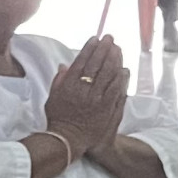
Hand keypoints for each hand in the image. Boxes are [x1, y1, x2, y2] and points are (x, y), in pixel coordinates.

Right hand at [42, 36, 127, 153]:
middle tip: (110, 38)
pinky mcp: (106, 108)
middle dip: (103, 49)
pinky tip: (124, 68)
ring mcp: (95, 98)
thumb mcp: (52, 97)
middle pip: (96, 65)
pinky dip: (120, 78)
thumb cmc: (58, 118)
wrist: (68, 139)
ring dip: (114, 59)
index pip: (80, 62)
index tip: (95, 39)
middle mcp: (82, 90)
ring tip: (118, 49)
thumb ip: (59, 80)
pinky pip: (115, 89)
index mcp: (68, 85)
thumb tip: (65, 65)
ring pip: (107, 75)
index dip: (89, 49)